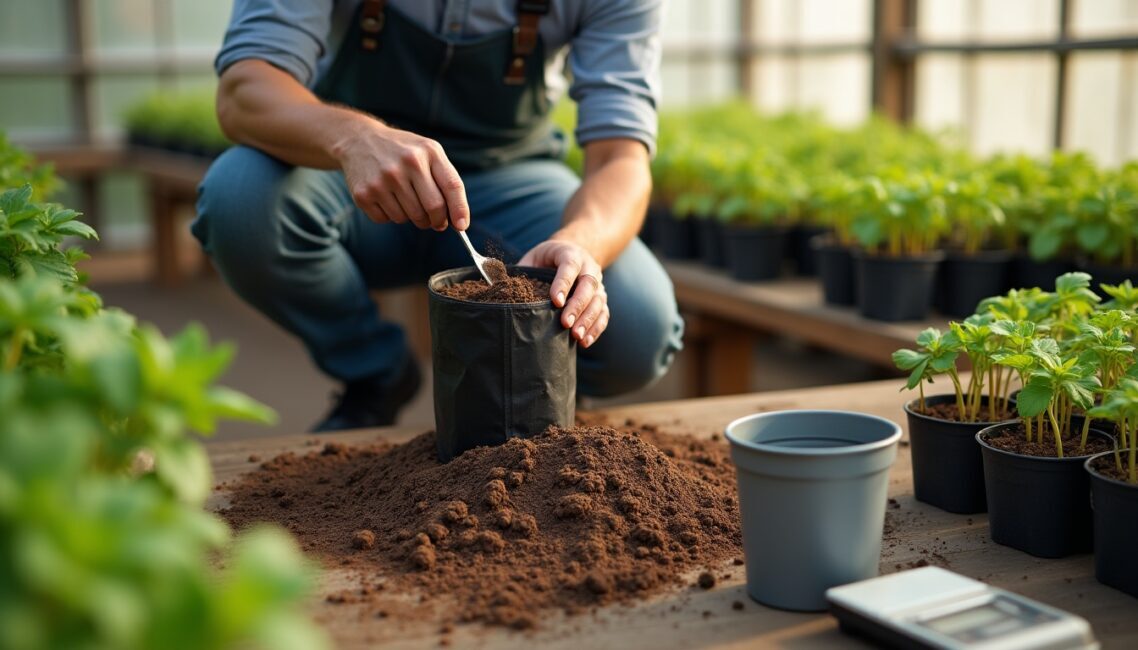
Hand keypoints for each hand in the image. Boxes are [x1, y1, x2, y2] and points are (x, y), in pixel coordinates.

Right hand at [334, 121, 469, 230]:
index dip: (460, 210)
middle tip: (435, 220)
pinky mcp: (364, 194)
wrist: (359, 140)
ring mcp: (383, 179)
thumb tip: (458, 222)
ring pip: (409, 218)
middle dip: (437, 220)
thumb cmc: (403, 152)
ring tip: (405, 198)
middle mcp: (406, 164)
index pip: (452, 186)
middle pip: (433, 208)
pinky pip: (387, 220)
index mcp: (428, 152)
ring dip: (412, 217)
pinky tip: (386, 198)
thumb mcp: (428, 153)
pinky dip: (390, 215)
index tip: (461, 226)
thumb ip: (447, 181)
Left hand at [519, 240, 608, 347]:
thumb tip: (493, 288)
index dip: (563, 283)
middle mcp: (588, 267)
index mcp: (570, 254)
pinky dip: (596, 328)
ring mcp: (597, 284)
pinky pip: (603, 314)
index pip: (569, 266)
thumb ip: (519, 271)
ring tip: (576, 336)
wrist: (572, 254)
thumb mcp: (533, 258)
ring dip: (588, 319)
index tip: (556, 301)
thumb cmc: (546, 260)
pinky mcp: (600, 299)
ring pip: (598, 301)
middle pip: (588, 286)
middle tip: (566, 323)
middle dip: (577, 305)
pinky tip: (585, 341)